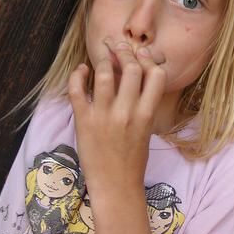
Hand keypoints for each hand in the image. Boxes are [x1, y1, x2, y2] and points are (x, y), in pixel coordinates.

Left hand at [68, 40, 165, 197]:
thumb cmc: (133, 160)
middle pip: (131, 68)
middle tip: (118, 46)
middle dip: (125, 51)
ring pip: (105, 74)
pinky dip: (78, 75)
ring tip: (102, 55)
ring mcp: (105, 116)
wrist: (116, 187)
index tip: (140, 53)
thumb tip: (138, 78)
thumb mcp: (147, 130)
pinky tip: (81, 70)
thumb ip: (144, 105)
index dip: (148, 59)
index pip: (156, 75)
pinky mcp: (84, 121)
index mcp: (147, 115)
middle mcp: (128, 112)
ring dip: (104, 60)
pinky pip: (78, 90)